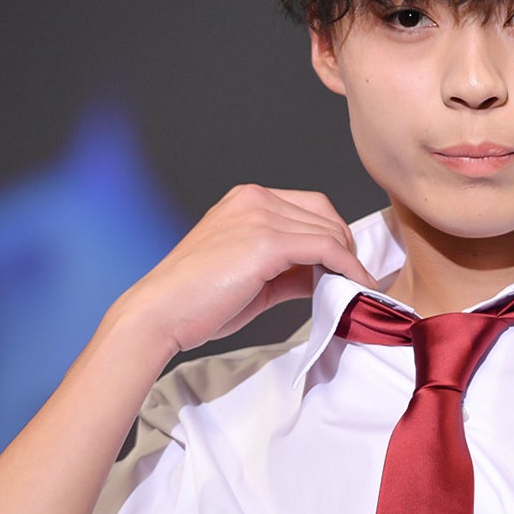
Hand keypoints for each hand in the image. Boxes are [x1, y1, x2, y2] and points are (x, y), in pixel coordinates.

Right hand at [111, 184, 377, 356]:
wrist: (159, 314)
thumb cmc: (194, 302)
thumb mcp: (249, 277)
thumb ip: (288, 270)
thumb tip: (326, 276)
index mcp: (244, 200)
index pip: (307, 206)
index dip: (331, 235)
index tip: (344, 264)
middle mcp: (253, 199)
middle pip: (323, 213)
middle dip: (344, 245)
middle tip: (352, 276)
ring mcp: (260, 216)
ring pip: (328, 231)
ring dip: (349, 259)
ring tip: (354, 287)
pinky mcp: (267, 241)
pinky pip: (326, 248)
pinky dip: (348, 266)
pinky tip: (354, 285)